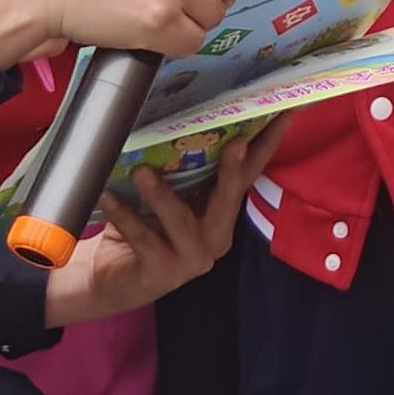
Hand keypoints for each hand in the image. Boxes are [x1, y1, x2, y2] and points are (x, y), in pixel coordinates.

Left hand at [40, 131, 272, 325]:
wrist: (109, 280)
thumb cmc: (141, 228)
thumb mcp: (167, 196)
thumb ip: (182, 170)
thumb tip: (185, 116)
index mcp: (221, 216)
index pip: (248, 176)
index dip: (267, 145)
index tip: (285, 114)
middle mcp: (214, 239)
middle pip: (228, 199)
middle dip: (234, 170)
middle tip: (236, 141)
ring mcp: (190, 260)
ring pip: (181, 221)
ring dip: (161, 194)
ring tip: (141, 171)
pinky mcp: (161, 274)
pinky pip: (143, 239)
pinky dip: (125, 216)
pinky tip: (108, 197)